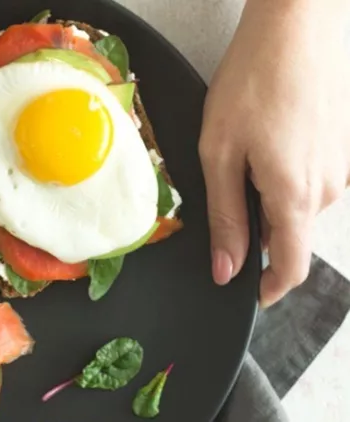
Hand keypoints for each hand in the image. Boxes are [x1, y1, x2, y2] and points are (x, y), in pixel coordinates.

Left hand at [199, 0, 349, 306]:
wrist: (297, 25)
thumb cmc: (254, 81)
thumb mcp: (220, 152)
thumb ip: (225, 216)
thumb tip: (226, 268)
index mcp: (295, 196)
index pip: (290, 266)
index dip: (269, 287)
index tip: (248, 292)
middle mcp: (328, 188)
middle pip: (289, 232)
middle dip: (256, 226)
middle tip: (225, 185)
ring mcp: (341, 166)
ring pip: (298, 204)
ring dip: (268, 195)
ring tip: (243, 150)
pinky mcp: (343, 147)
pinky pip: (310, 178)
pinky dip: (283, 173)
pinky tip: (266, 138)